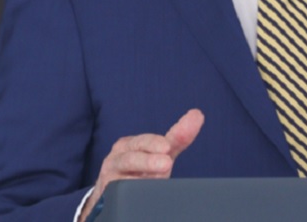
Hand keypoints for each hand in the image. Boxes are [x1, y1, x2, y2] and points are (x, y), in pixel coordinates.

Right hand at [79, 109, 204, 220]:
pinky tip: (139, 191)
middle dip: (148, 160)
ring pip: (124, 174)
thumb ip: (178, 137)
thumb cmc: (140, 168)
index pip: (144, 142)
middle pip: (131, 157)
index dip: (154, 143)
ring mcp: (111, 175)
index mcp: (131, 144)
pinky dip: (128, 190)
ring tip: (159, 175)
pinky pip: (117, 190)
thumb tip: (198, 114)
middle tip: (166, 163)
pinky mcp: (108, 190)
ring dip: (140, 174)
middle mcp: (119, 156)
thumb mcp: (159, 153)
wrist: (114, 191)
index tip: (167, 147)